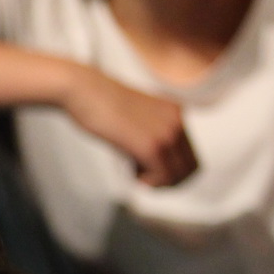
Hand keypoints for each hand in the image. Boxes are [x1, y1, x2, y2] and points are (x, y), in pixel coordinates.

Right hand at [60, 65, 197, 186]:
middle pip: (190, 167)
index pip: (189, 153)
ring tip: (136, 175)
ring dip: (157, 182)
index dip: (172, 170)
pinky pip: (161, 176)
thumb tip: (150, 160)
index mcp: (175, 112)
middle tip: (145, 179)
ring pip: (178, 174)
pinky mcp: (152, 146)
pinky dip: (148, 182)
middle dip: (168, 180)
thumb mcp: (134, 116)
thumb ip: (149, 131)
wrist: (84, 90)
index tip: (150, 173)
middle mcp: (177, 121)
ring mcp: (166, 133)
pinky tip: (133, 173)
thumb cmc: (98, 104)